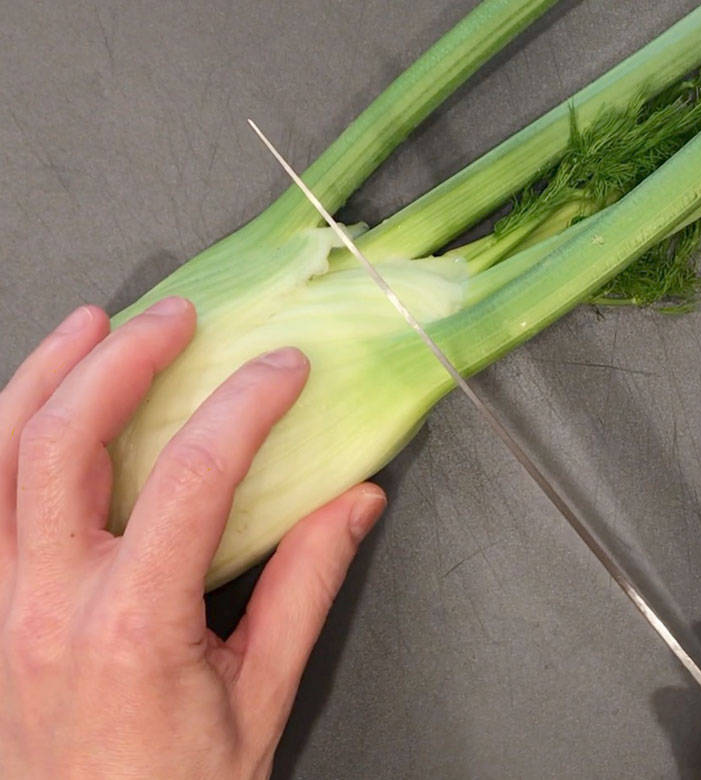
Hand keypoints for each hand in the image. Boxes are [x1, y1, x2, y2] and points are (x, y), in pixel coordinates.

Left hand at [0, 298, 386, 778]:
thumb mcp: (261, 697)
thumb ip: (305, 586)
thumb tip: (353, 502)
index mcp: (134, 626)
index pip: (193, 475)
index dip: (245, 404)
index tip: (283, 370)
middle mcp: (47, 606)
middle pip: (63, 443)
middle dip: (123, 359)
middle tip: (177, 318)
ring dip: (40, 377)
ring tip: (86, 325)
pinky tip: (26, 409)